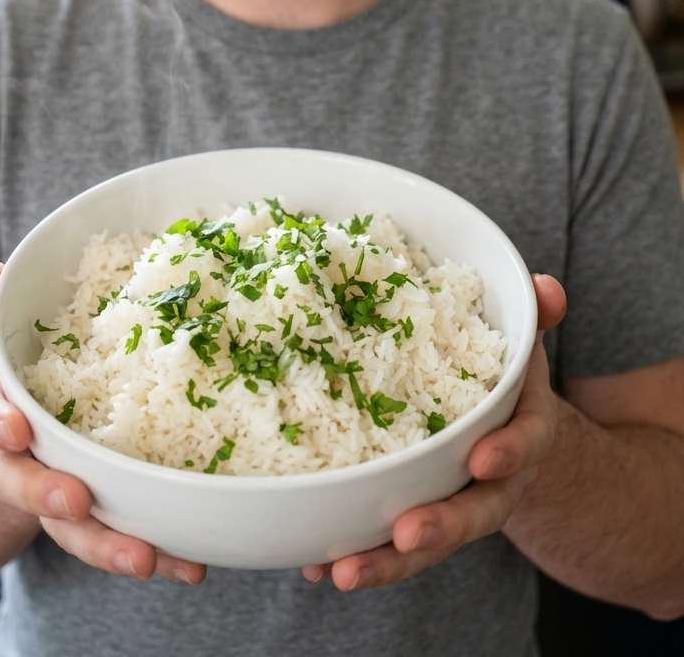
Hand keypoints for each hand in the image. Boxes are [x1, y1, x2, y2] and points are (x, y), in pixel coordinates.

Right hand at [0, 262, 206, 584]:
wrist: (28, 427)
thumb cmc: (32, 369)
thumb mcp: (18, 330)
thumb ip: (3, 301)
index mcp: (1, 409)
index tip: (17, 429)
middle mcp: (23, 460)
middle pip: (23, 485)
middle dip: (48, 495)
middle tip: (76, 501)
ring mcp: (61, 494)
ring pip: (74, 529)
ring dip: (107, 545)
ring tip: (145, 557)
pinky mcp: (103, 517)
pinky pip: (123, 538)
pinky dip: (159, 554)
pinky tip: (191, 565)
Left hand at [302, 273, 566, 590]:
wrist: (505, 427)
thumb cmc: (504, 376)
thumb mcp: (521, 340)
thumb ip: (534, 315)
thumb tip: (546, 288)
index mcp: (523, 431)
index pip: (526, 444)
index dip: (509, 452)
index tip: (483, 459)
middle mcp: (492, 480)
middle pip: (473, 512)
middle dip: (441, 527)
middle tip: (406, 534)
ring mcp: (451, 503)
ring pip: (426, 540)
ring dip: (386, 560)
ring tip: (341, 570)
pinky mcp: (412, 515)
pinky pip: (386, 542)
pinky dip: (354, 552)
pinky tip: (312, 564)